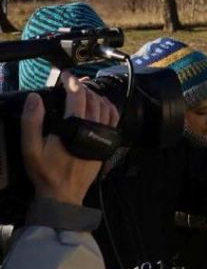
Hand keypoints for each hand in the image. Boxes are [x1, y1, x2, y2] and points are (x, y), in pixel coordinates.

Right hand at [23, 71, 119, 205]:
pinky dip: (109, 106)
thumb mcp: (30, 148)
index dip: (71, 82)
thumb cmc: (45, 171)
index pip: (76, 97)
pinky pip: (114, 119)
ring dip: (95, 95)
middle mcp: (93, 128)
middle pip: (92, 99)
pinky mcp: (108, 142)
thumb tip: (34, 98)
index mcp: (74, 127)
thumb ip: (31, 121)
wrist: (64, 193)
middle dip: (82, 87)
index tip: (65, 75)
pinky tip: (101, 103)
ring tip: (84, 90)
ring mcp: (103, 135)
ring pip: (105, 107)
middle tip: (72, 82)